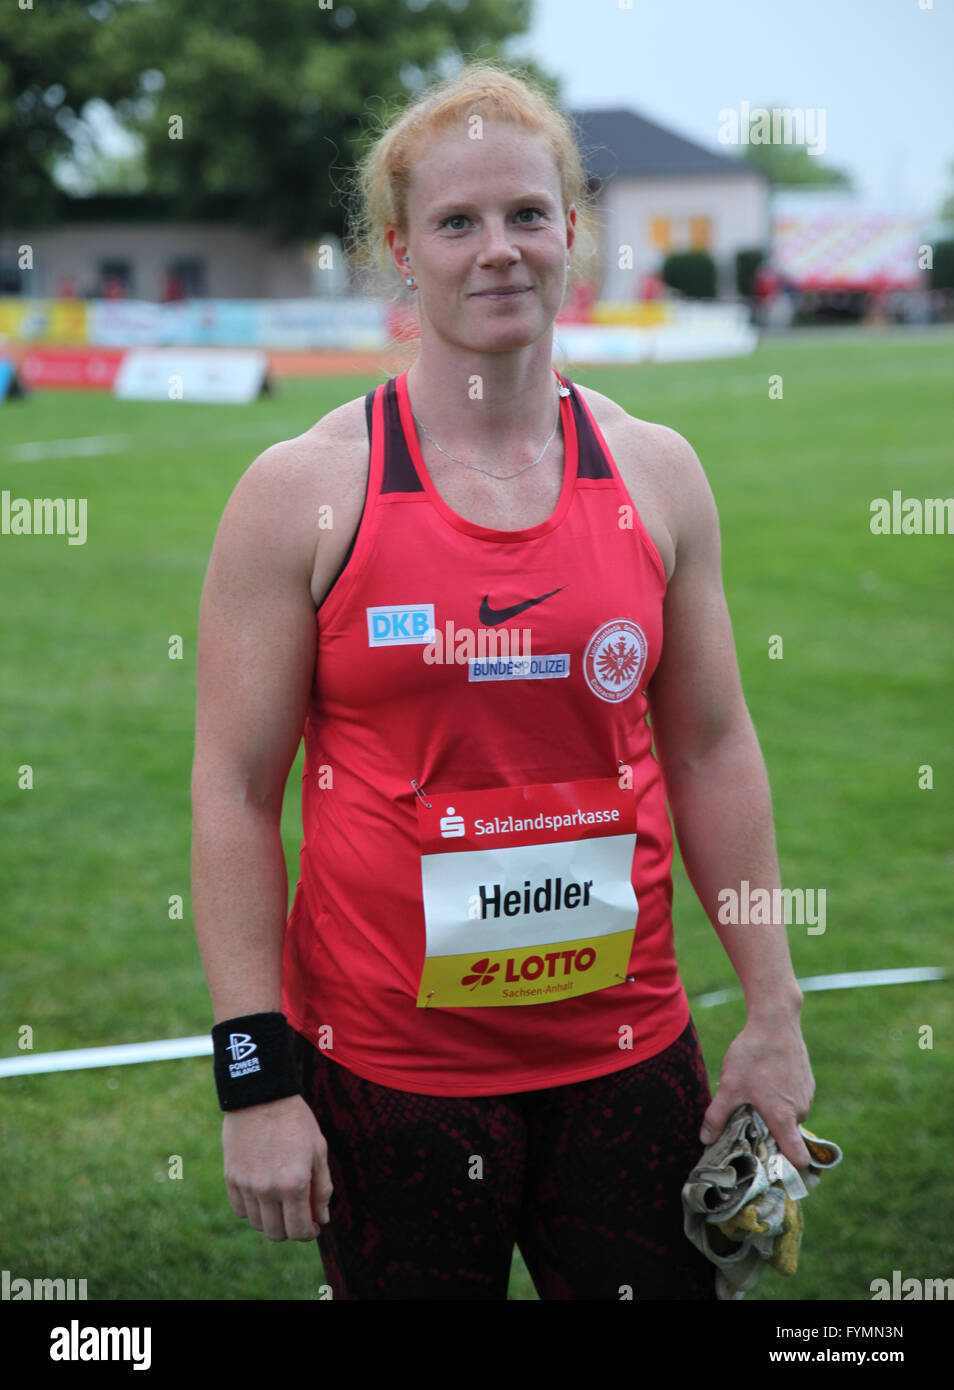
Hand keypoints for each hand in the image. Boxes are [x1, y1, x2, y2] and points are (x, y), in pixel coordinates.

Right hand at [223, 1093, 332, 1240]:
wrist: (262, 1095)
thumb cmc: (296, 1121)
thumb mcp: (318, 1150)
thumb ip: (322, 1188)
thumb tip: (322, 1219)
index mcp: (294, 1184)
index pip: (299, 1230)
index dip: (308, 1233)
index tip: (312, 1226)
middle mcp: (267, 1189)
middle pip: (276, 1233)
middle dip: (290, 1229)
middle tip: (298, 1215)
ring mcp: (246, 1185)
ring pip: (257, 1224)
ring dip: (271, 1219)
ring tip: (280, 1201)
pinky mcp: (230, 1177)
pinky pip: (240, 1210)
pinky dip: (252, 1209)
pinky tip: (262, 1194)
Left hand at [698, 1011, 814, 1167]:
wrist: (775, 1020)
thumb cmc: (753, 1055)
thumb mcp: (729, 1086)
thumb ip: (717, 1117)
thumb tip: (705, 1140)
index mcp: (784, 1118)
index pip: (799, 1158)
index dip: (789, 1168)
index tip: (773, 1168)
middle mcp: (801, 1110)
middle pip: (789, 1136)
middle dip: (772, 1135)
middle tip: (750, 1125)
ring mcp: (807, 1095)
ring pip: (791, 1116)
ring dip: (776, 1114)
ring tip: (755, 1098)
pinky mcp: (808, 1080)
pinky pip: (795, 1099)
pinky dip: (782, 1097)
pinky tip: (766, 1081)